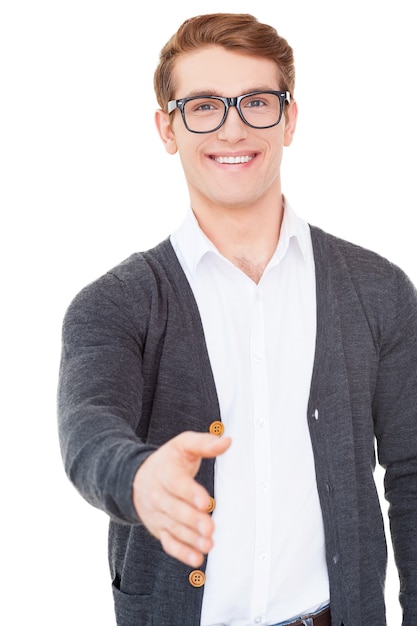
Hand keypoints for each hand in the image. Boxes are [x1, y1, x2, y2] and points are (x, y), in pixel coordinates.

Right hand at [132, 431, 230, 566]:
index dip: (191, 493)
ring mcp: (157, 514)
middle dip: (192, 520)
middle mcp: (158, 495)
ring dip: (191, 539)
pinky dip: (182, 553)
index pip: (177, 483)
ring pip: (173, 528)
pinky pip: (169, 543)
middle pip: (174, 509)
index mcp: (164, 472)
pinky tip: (197, 559)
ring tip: (208, 544)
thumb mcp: (182, 445)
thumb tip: (226, 441)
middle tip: (209, 528)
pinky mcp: (159, 529)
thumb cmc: (166, 461)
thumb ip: (204, 443)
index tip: (206, 502)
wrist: (135, 478)